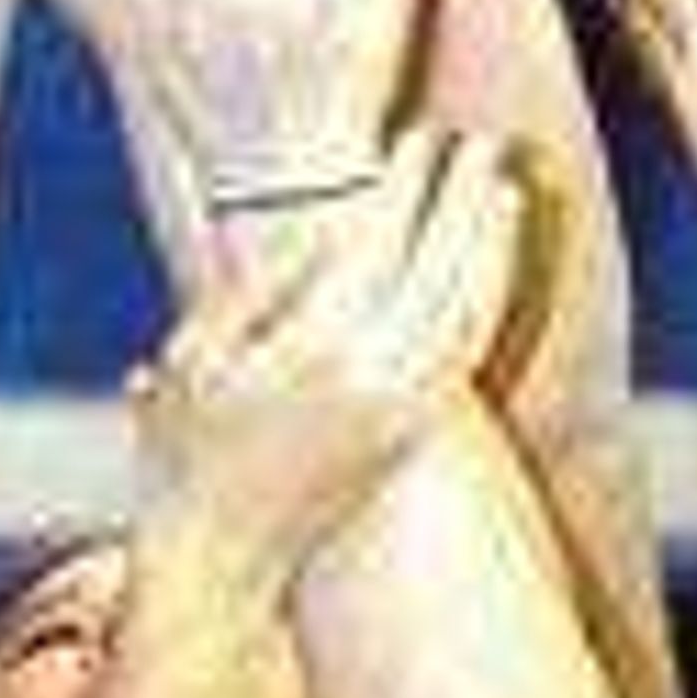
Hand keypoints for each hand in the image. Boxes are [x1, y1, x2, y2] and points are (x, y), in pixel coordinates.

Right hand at [134, 129, 520, 590]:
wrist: (220, 560)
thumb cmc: (188, 446)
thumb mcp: (195, 355)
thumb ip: (259, 286)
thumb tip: (331, 230)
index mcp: (312, 356)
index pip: (381, 247)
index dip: (406, 187)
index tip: (420, 137)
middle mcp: (372, 385)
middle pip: (441, 273)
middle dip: (465, 201)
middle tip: (483, 142)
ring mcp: (401, 417)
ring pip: (470, 318)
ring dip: (493, 250)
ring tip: (508, 189)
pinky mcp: (413, 439)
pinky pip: (469, 359)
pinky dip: (490, 304)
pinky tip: (496, 268)